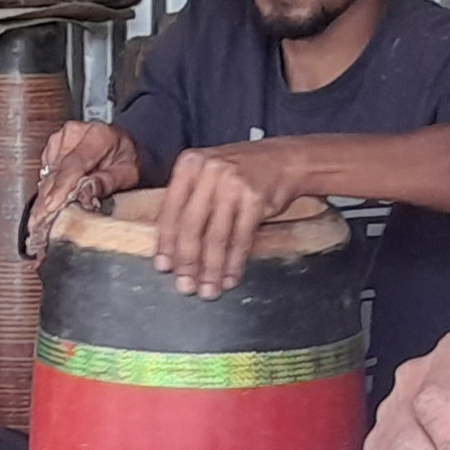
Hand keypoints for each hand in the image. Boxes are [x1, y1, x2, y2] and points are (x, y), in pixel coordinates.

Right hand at [17, 121, 135, 254]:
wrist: (121, 146)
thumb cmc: (126, 158)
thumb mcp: (128, 172)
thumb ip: (108, 182)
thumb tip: (86, 193)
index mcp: (96, 136)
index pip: (73, 164)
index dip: (61, 187)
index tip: (52, 206)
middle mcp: (74, 134)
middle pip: (56, 172)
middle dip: (47, 200)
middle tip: (40, 226)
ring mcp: (60, 140)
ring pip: (46, 175)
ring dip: (43, 200)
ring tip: (38, 223)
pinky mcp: (52, 149)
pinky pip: (45, 174)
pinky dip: (44, 193)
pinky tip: (44, 209)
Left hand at [149, 138, 314, 295]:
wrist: (286, 160)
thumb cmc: (244, 171)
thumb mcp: (209, 174)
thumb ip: (189, 200)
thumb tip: (172, 246)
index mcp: (189, 164)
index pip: (171, 210)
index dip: (165, 243)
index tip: (163, 266)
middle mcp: (208, 171)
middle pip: (191, 226)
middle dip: (187, 261)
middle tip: (185, 285)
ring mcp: (232, 184)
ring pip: (215, 236)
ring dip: (211, 269)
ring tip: (208, 288)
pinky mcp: (255, 199)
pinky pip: (240, 239)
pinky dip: (234, 263)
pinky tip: (229, 278)